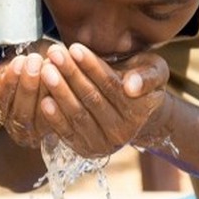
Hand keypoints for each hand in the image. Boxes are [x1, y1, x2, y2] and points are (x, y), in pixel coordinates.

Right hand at [0, 40, 54, 147]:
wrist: (56, 79)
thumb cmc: (34, 73)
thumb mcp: (15, 71)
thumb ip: (1, 74)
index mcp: (4, 113)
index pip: (2, 101)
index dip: (9, 82)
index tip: (18, 61)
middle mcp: (20, 130)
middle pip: (21, 113)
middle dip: (27, 85)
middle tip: (35, 62)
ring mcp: (40, 134)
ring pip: (40, 118)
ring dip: (45, 90)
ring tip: (50, 66)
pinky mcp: (60, 132)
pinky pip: (61, 119)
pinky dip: (62, 98)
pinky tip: (65, 78)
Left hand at [39, 43, 169, 157]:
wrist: (132, 108)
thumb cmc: (140, 79)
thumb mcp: (154, 71)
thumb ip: (148, 76)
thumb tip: (131, 87)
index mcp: (140, 111)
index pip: (111, 86)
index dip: (92, 67)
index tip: (75, 49)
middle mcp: (123, 132)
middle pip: (92, 99)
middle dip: (71, 75)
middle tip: (54, 54)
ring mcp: (103, 144)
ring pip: (78, 115)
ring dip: (60, 92)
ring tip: (46, 70)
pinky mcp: (85, 150)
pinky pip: (69, 133)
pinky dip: (55, 118)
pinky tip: (44, 100)